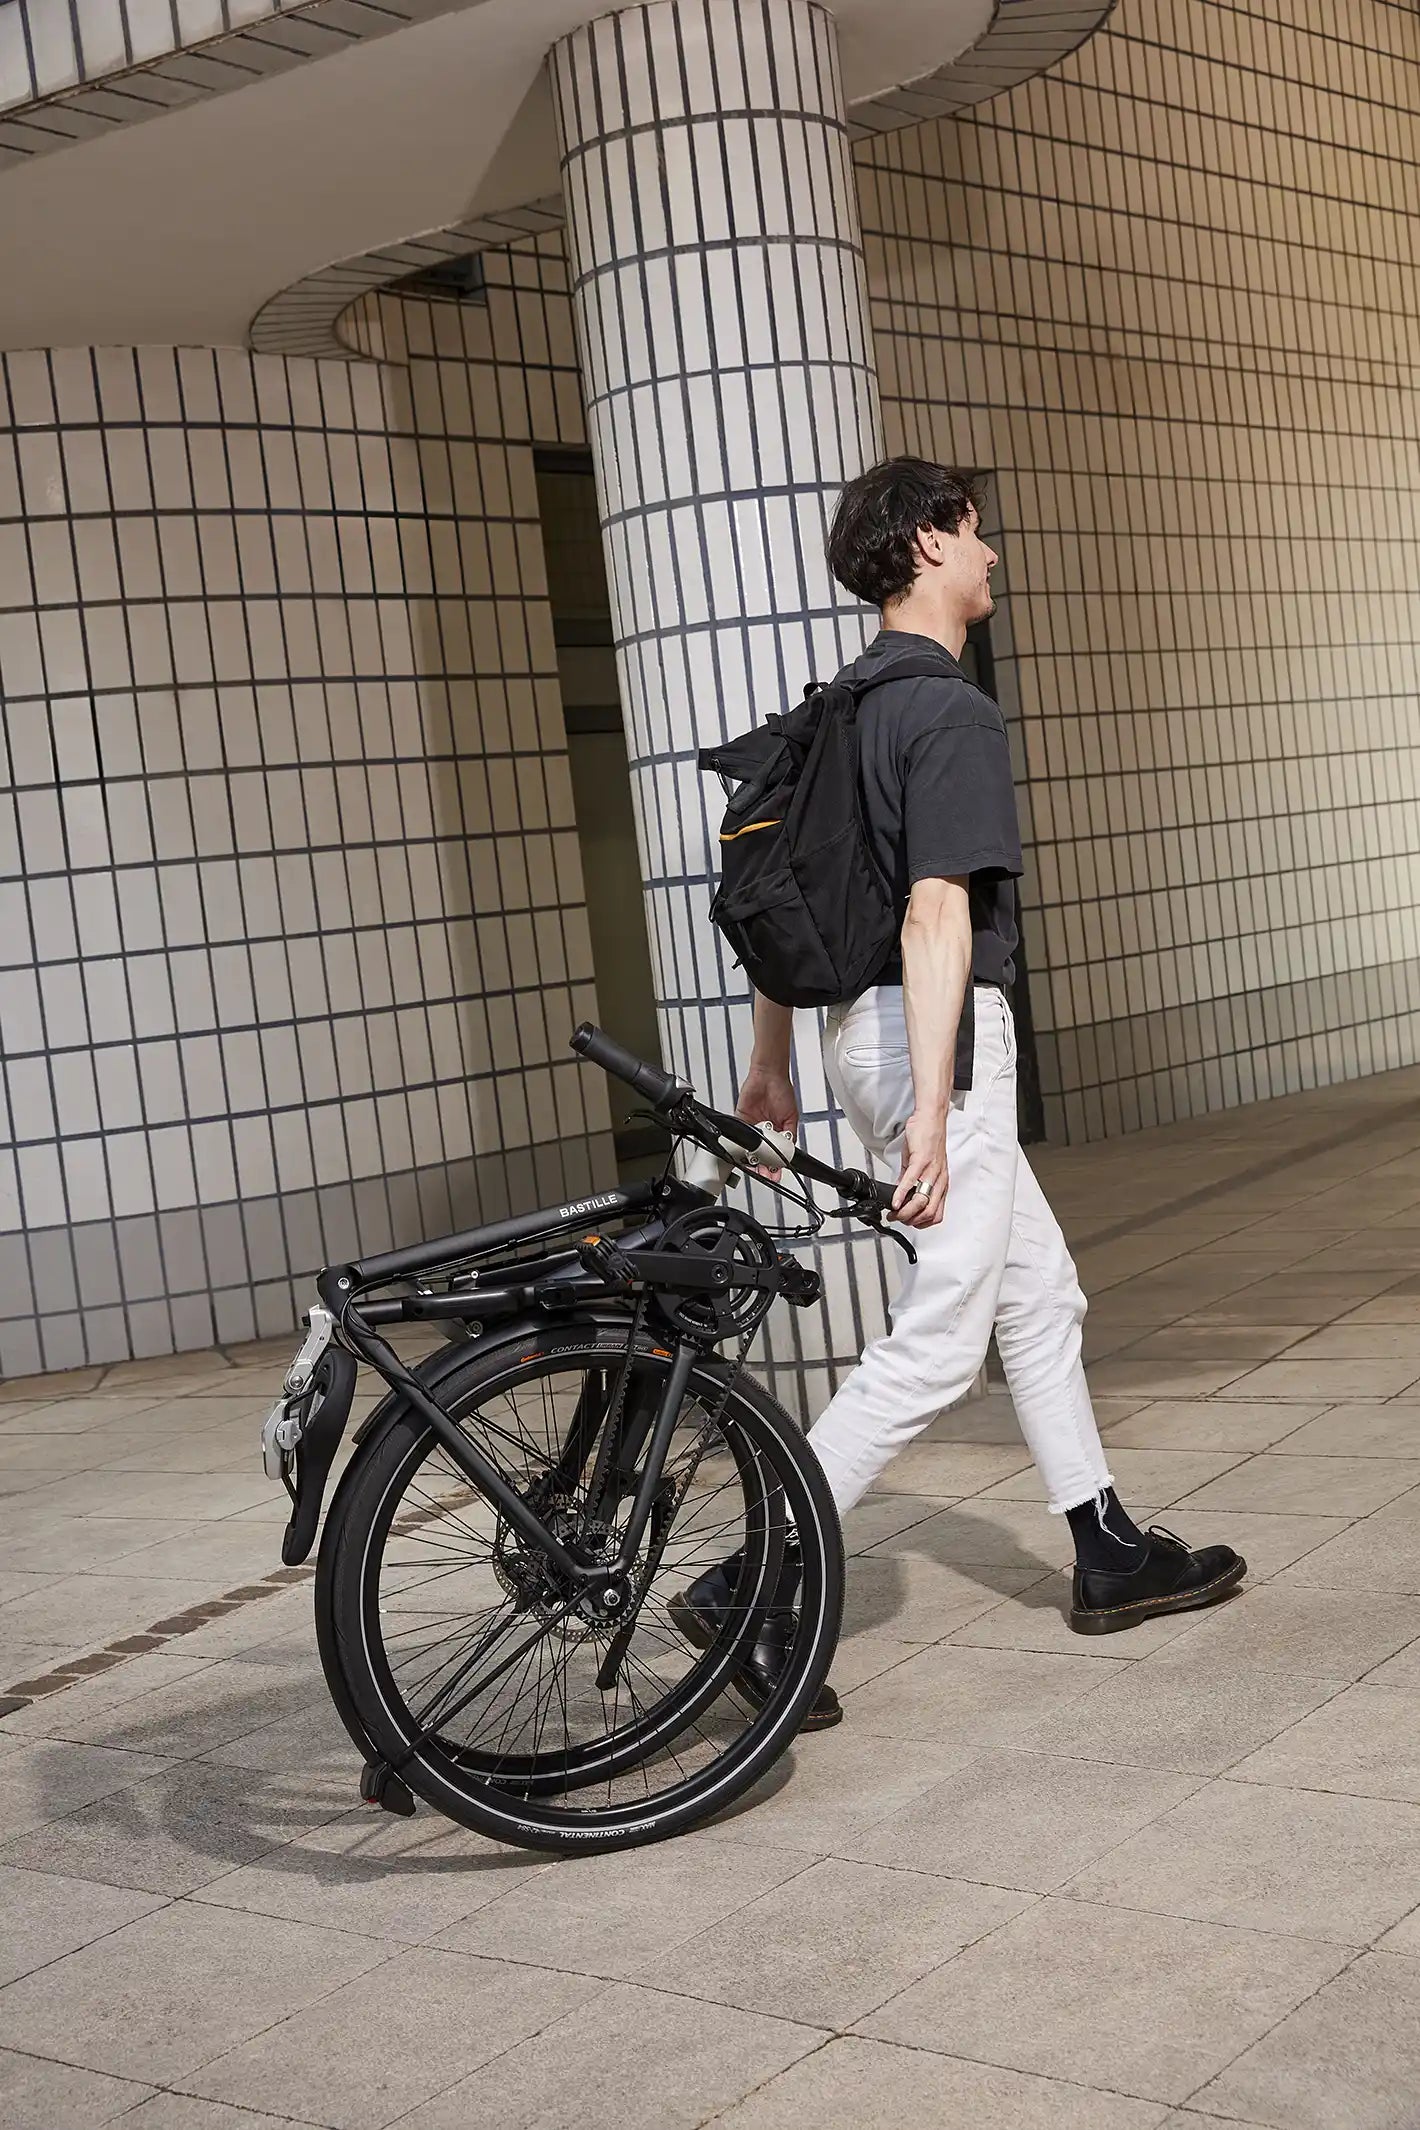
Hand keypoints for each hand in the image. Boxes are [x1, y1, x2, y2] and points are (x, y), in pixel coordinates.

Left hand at [735, 1065, 797, 1176]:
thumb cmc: (782, 1091)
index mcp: (777, 1133)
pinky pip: (737, 1134)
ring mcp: (751, 1127)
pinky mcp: (740, 1120)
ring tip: (755, 1167)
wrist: (768, 1075)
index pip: (775, 1154)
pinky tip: (743, 1151)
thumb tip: (788, 1151)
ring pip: (748, 1148)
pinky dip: (738, 1143)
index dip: (775, 1166)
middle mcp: (763, 1132)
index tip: (775, 1174)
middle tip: (765, 1174)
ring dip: (751, 1159)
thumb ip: (789, 1135)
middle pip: (761, 1155)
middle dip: (763, 1167)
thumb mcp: (791, 1116)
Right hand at [892, 1109, 948, 1226]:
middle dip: (911, 1221)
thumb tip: (900, 1196)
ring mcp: (932, 1171)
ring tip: (893, 1213)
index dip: (921, 1223)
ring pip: (922, 1201)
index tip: (908, 1222)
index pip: (937, 1214)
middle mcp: (939, 1180)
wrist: (930, 1118)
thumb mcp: (920, 1165)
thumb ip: (911, 1182)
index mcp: (941, 1183)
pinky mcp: (921, 1160)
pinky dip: (901, 1195)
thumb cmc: (927, 1139)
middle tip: (898, 1219)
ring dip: (905, 1212)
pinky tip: (894, 1201)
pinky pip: (911, 1182)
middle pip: (929, 1212)